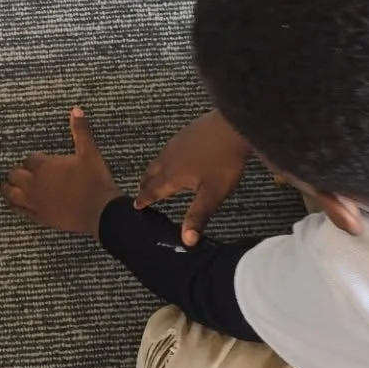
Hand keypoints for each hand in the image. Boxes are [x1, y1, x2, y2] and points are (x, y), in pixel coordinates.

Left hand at [1, 107, 119, 237]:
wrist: (101, 212)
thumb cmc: (95, 181)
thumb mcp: (90, 153)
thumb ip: (81, 131)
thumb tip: (76, 110)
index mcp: (44, 166)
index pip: (28, 159)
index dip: (31, 159)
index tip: (35, 160)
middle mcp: (35, 184)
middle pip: (14, 175)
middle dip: (16, 172)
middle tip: (17, 172)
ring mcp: (36, 202)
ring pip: (12, 194)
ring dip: (9, 189)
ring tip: (7, 186)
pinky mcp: (40, 217)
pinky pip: (20, 211)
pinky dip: (15, 206)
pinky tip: (13, 205)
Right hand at [134, 110, 249, 246]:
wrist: (232, 126)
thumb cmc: (223, 162)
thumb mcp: (212, 194)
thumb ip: (198, 216)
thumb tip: (186, 241)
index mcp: (172, 175)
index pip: (153, 190)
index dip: (144, 198)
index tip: (136, 205)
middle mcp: (169, 158)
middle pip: (151, 173)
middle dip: (145, 183)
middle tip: (140, 190)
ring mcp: (176, 143)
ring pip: (158, 160)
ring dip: (152, 170)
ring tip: (152, 176)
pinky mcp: (185, 133)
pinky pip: (168, 149)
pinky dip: (164, 159)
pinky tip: (174, 157)